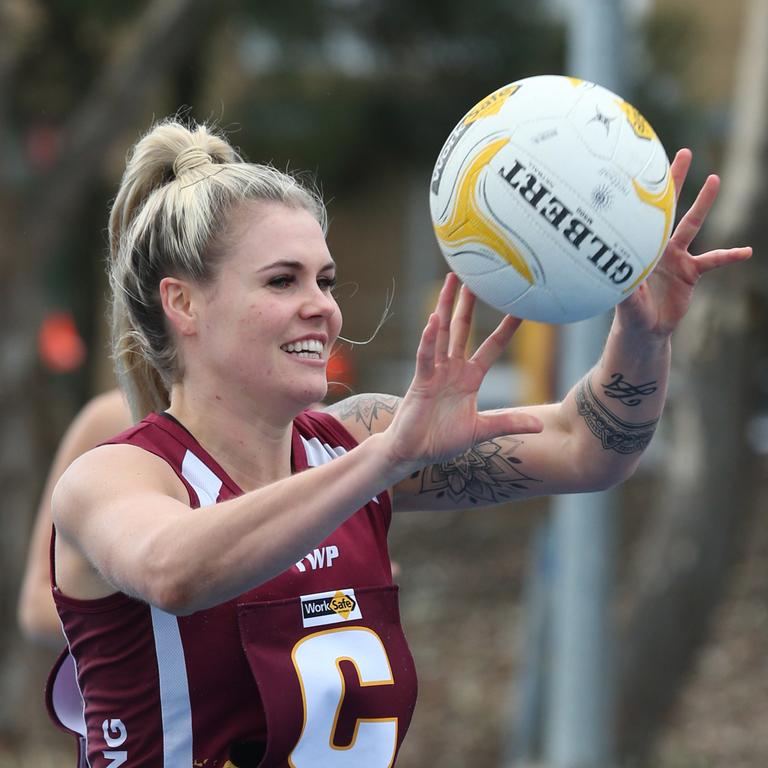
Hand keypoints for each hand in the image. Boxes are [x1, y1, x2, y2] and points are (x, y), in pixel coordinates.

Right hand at [382, 273, 541, 470]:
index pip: (492, 346)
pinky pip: (426, 356)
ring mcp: (435, 372)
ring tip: (452, 281)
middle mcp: (452, 369)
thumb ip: (508, 424)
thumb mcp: (482, 431)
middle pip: (463, 328)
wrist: (413, 453)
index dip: (506, 327)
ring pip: (442, 333)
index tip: (521, 307)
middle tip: (477, 276)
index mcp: (470, 378)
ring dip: (447, 307)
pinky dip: (429, 339)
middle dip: (469, 303)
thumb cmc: (442, 440)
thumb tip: (540, 426)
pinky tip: (433, 320)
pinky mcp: (421, 381)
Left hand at [617, 148, 751, 336]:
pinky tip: (746, 252)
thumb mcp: (624, 300)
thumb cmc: (628, 312)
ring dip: (703, 203)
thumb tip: (620, 280)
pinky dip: (729, 255)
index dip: (643, 194)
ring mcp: (676, 256)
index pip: (641, 216)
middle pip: (667, 208)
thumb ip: (625, 289)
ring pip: (692, 224)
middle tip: (683, 153)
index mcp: (639, 248)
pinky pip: (714, 260)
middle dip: (674, 181)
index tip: (642, 165)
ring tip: (714, 179)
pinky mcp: (691, 271)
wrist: (645, 328)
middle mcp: (657, 246)